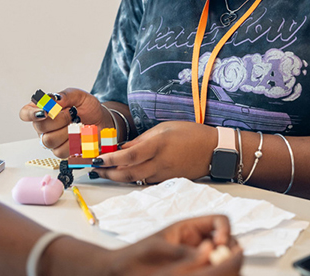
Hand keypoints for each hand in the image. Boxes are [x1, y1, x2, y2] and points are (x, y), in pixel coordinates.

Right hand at [18, 88, 106, 157]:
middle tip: (72, 113)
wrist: (101, 120)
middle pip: (40, 127)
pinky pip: (61, 150)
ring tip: (77, 124)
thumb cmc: (87, 107)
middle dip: (59, 119)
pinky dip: (74, 141)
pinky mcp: (60, 151)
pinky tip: (79, 134)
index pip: (26, 113)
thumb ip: (65, 96)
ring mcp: (50, 140)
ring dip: (67, 131)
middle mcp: (43, 126)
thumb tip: (53, 100)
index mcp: (43, 110)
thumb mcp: (78, 95)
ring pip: (49, 140)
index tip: (45, 111)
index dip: (32, 113)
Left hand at [90, 121, 216, 183]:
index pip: (129, 155)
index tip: (97, 160)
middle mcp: (159, 162)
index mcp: (158, 145)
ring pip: (135, 180)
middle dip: (108, 173)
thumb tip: (123, 147)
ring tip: (106, 171)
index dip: (110, 159)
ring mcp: (164, 174)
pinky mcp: (167, 180)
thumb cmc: (191, 133)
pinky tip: (126, 173)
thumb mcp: (165, 128)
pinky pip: (146, 181)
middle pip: (128, 173)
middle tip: (96, 170)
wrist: (213, 150)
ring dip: (118, 177)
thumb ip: (142, 139)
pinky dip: (133, 178)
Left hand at [102, 215, 242, 275]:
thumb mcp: (159, 247)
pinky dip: (215, 271)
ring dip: (225, 263)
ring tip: (218, 269)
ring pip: (222, 257)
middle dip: (231, 250)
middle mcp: (197, 240)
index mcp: (190, 227)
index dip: (225, 230)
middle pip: (227, 240)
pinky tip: (211, 273)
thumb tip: (207, 251)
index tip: (221, 242)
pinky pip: (209, 269)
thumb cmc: (135, 255)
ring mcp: (197, 256)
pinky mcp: (194, 270)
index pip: (219, 220)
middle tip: (227, 261)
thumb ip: (182, 250)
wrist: (120, 272)